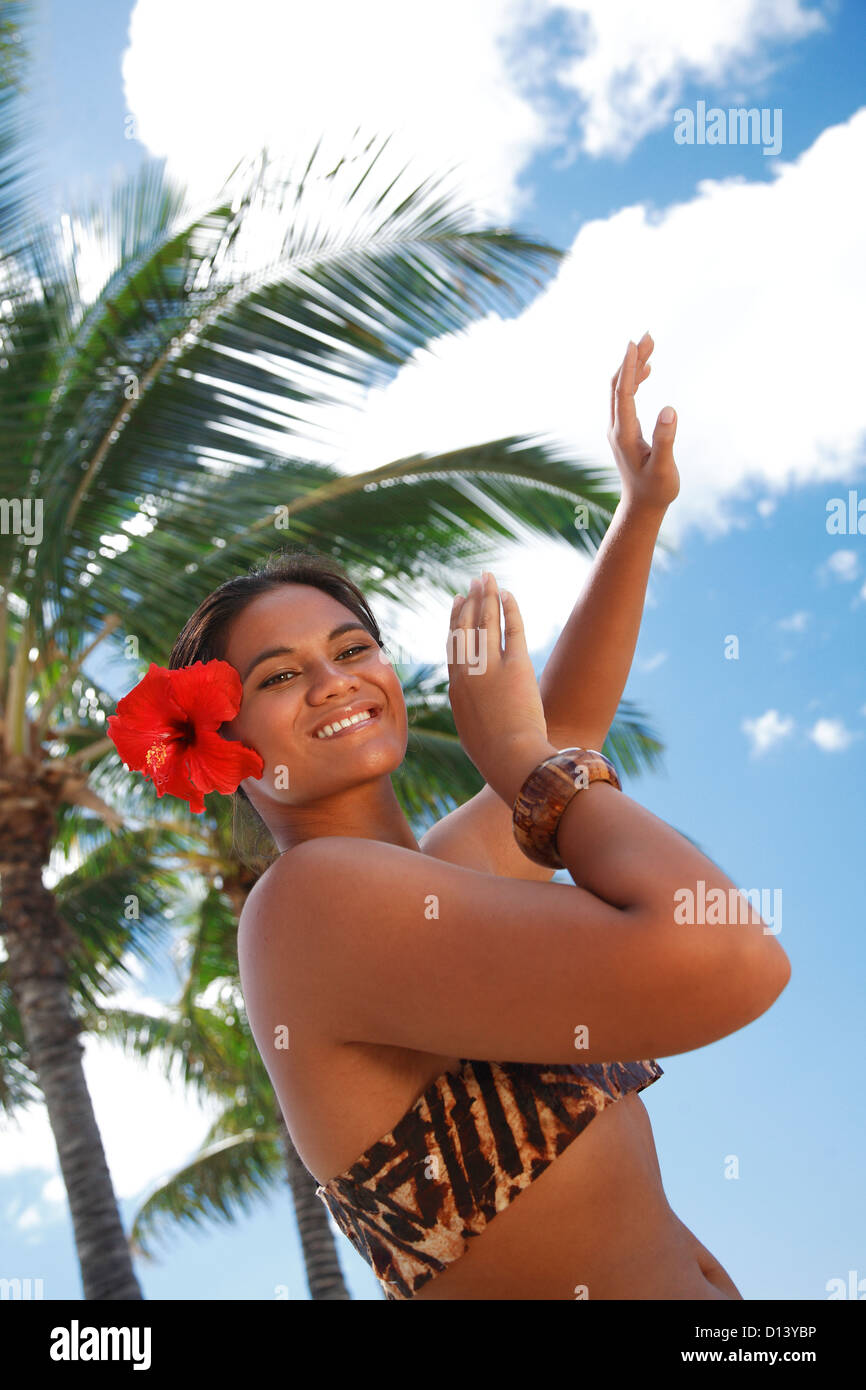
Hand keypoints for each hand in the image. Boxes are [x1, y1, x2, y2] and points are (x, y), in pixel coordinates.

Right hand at [447, 572, 554, 803]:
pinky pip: (512, 629)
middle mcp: (468, 673)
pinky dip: (510, 609)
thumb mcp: (474, 734)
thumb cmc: (495, 757)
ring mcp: (490, 667)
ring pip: (486, 622)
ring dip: (487, 596)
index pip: (454, 645)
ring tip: (488, 578)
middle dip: (470, 601)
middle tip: (474, 582)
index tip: (458, 603)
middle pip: (466, 627)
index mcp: (456, 689)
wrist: (510, 761)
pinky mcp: (516, 667)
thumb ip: (473, 715)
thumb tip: (478, 715)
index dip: (455, 621)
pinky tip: (509, 594)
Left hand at [608, 332, 679, 510]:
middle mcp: (616, 428)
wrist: (642, 506)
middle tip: (648, 334)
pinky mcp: (624, 430)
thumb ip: (666, 439)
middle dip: (632, 359)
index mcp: (624, 434)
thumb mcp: (664, 467)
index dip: (629, 367)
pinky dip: (635, 379)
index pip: (623, 393)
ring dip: (634, 366)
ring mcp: (618, 428)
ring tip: (650, 343)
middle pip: (619, 385)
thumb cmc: (657, 489)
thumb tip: (670, 409)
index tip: (634, 343)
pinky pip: (625, 397)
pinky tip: (648, 369)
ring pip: (621, 389)